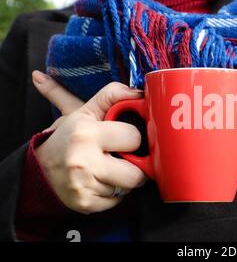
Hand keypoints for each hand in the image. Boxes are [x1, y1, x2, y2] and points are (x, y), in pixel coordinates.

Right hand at [32, 71, 145, 213]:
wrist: (38, 169)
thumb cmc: (67, 138)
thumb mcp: (84, 111)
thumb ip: (111, 96)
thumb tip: (138, 91)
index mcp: (85, 133)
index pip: (134, 138)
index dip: (132, 138)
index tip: (123, 138)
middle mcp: (83, 161)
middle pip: (136, 173)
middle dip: (134, 165)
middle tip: (122, 157)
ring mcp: (83, 185)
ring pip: (128, 188)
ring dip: (123, 180)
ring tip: (108, 169)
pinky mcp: (84, 204)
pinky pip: (117, 201)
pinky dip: (113, 194)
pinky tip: (100, 182)